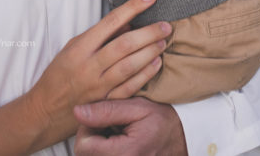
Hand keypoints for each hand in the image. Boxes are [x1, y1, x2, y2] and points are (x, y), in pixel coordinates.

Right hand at [26, 0, 169, 133]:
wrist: (45, 110)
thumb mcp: (72, 48)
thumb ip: (98, 36)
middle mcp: (89, 66)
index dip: (132, 8)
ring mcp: (98, 86)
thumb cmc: (58, 75)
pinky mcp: (105, 102)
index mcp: (80, 48)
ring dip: (150, 52)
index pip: (110, 22)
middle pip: (124, 45)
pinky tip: (156, 64)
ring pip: (129, 66)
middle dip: (149, 33)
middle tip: (165, 25)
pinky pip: (129, 87)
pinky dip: (145, 75)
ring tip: (164, 41)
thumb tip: (126, 24)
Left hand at [73, 97, 187, 155]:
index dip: (86, 128)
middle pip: (85, 155)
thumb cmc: (162, 120)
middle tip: (109, 124)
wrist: (182, 137)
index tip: (99, 118)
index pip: (83, 146)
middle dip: (91, 137)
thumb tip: (77, 112)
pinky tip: (117, 142)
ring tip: (115, 132)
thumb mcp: (137, 108)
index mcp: (125, 153)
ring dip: (97, 145)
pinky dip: (105, 150)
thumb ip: (106, 110)